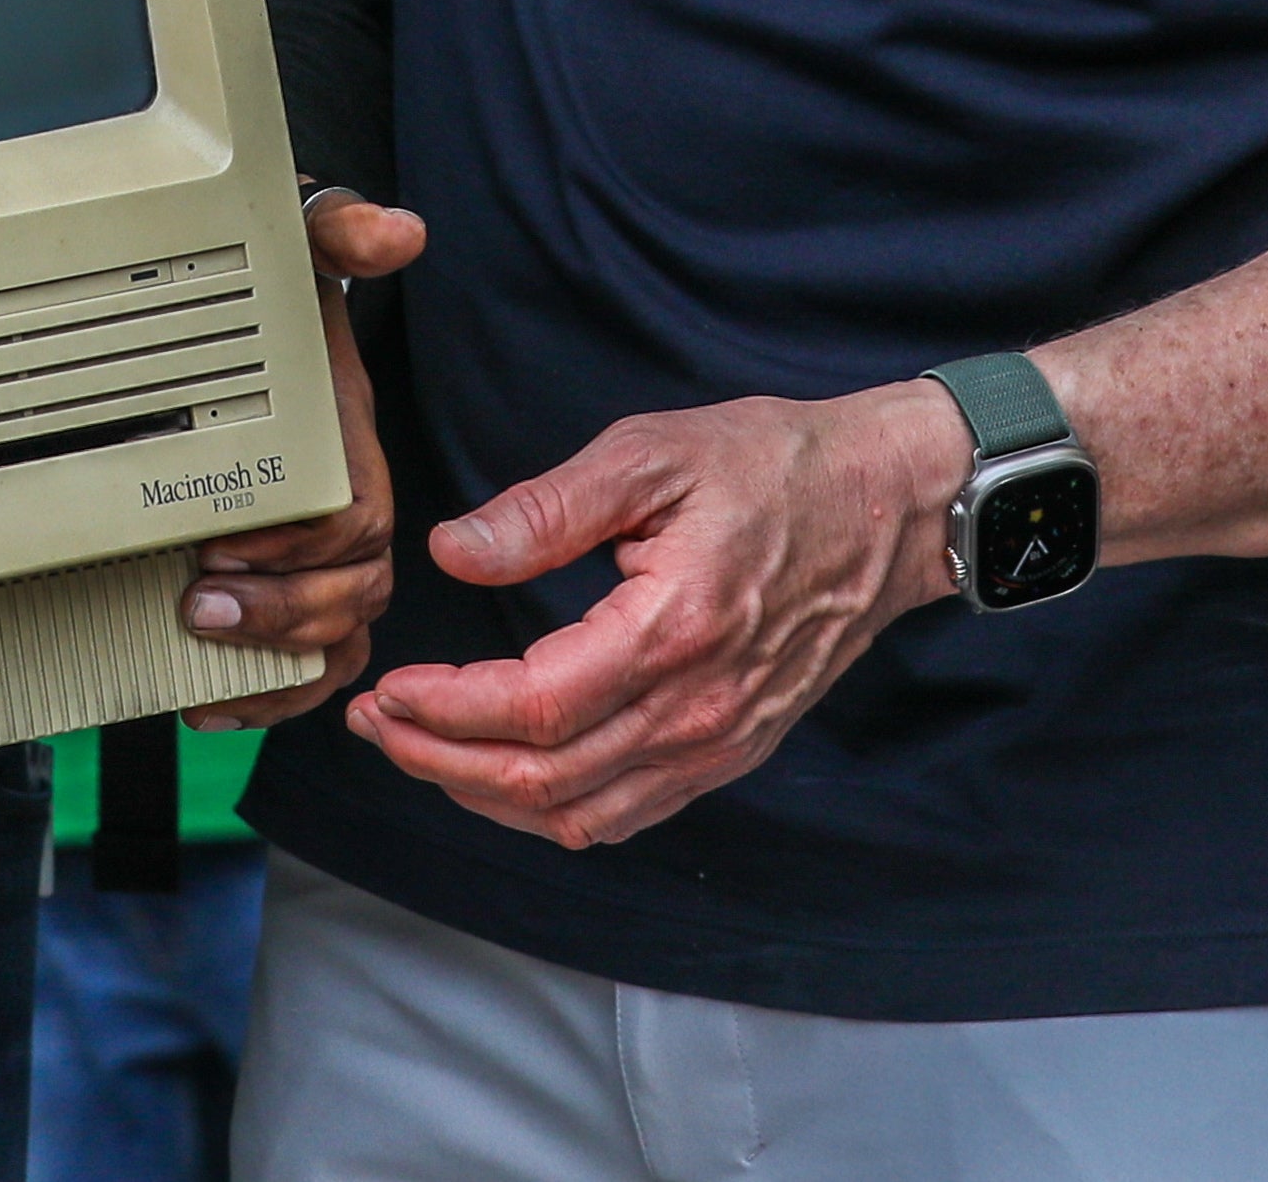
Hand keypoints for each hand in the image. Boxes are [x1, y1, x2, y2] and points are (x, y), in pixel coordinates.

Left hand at [180, 191, 425, 729]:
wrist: (252, 315)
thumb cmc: (281, 291)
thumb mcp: (302, 243)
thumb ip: (339, 230)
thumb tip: (393, 232)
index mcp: (349, 441)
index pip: (352, 517)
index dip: (295, 547)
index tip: (220, 545)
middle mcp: (350, 506)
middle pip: (349, 592)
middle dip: (275, 611)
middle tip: (196, 598)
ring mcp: (329, 556)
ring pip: (339, 638)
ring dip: (272, 660)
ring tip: (198, 649)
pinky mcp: (302, 589)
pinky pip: (319, 666)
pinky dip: (272, 695)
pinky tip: (211, 698)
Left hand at [342, 374, 968, 850]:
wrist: (890, 503)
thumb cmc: (774, 465)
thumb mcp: (652, 453)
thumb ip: (546, 510)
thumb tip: (454, 552)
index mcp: (673, 630)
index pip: (534, 708)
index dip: (445, 712)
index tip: (389, 688)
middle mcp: (698, 709)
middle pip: (543, 780)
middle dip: (440, 762)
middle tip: (376, 724)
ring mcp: (719, 742)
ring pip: (580, 814)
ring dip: (486, 794)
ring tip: (422, 747)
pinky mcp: (731, 750)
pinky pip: (627, 813)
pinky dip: (552, 810)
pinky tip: (507, 774)